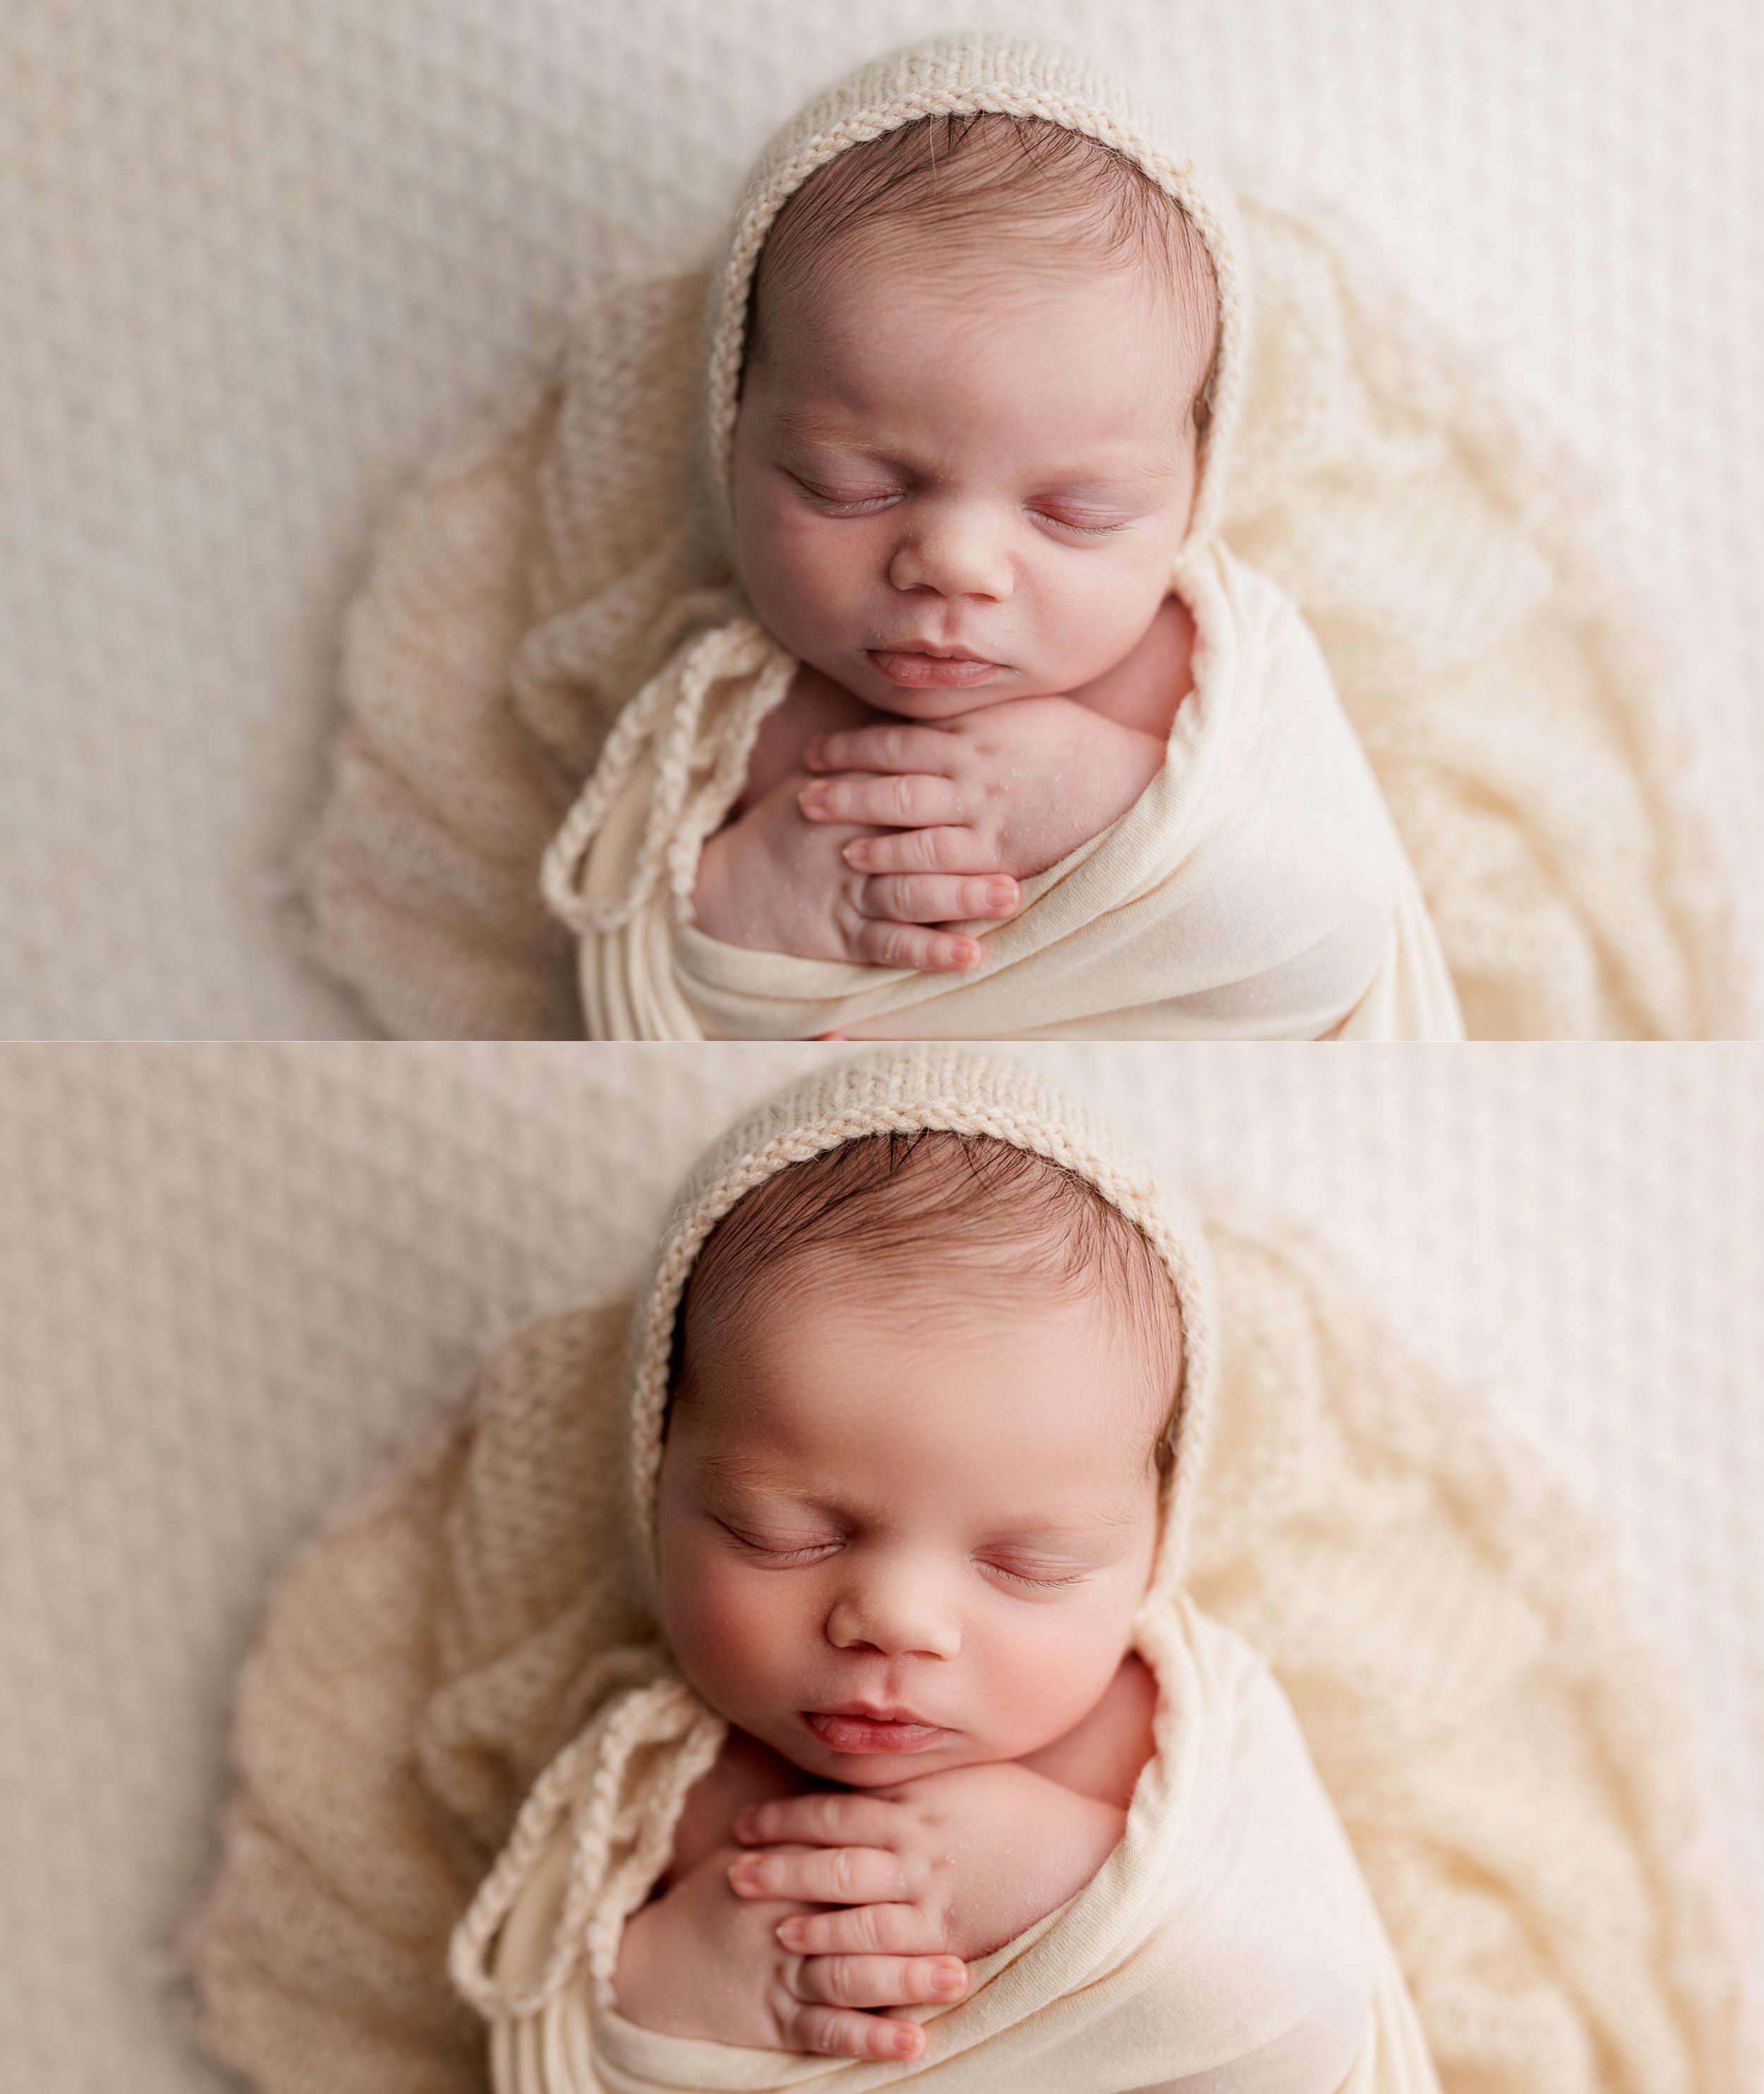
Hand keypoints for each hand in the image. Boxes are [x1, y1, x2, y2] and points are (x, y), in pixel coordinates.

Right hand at [614, 1840, 968, 2061]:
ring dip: (907, 1980)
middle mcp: (789, 1919)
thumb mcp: (751, 1849)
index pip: (849, 1860)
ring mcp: (783, 1973)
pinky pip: (828, 2033)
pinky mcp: (776, 2021)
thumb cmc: (716, 1898)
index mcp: (788, 1870)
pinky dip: (870, 2038)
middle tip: (976, 1924)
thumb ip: (802, 1824)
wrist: (657, 1964)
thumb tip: (861, 1780)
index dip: (902, 1860)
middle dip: (918, 1924)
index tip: (960, 1860)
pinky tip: (912, 2044)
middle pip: (861, 1919)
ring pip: (853, 1976)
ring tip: (958, 1979)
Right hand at [694, 768, 1019, 973]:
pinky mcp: (846, 936)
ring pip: (912, 895)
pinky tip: (969, 957)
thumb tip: (931, 715)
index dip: (961, 785)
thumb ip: (871, 756)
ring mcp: (852, 893)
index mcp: (856, 800)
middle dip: (973, 844)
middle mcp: (857, 845)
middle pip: (920, 842)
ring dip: (961, 896)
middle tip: (1029, 835)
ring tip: (1009, 896)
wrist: (734, 886)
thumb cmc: (793, 825)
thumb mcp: (822, 780)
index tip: (1017, 781)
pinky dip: (929, 951)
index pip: (910, 788)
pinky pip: (892, 946)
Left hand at [729, 1761, 1125, 1963]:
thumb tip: (867, 1764)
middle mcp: (915, 1840)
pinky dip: (838, 1945)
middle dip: (776, 1857)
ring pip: (846, 1896)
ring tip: (758, 1909)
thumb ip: (914, 1776)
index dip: (785, 1815)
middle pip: (829, 1849)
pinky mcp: (947, 1931)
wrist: (1081, 1854)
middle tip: (730, 1864)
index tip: (746, 1820)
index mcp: (916, 1798)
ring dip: (796, 1902)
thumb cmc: (1024, 1810)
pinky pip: (882, 1942)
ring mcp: (929, 1887)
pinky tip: (806, 1948)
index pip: (835, 1806)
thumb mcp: (964, 1778)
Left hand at [799, 695, 1167, 885]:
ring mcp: (984, 811)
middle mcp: (972, 767)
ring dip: (858, 824)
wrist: (1135, 789)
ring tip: (823, 832)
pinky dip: (897, 865)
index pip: (898, 736)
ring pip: (904, 818)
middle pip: (890, 774)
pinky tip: (866, 871)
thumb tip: (937, 705)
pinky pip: (937, 862)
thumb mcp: (1026, 714)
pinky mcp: (1000, 852)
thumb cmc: (1083, 750)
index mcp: (976, 730)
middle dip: (841, 784)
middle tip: (801, 792)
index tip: (816, 752)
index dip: (851, 746)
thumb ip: (978, 714)